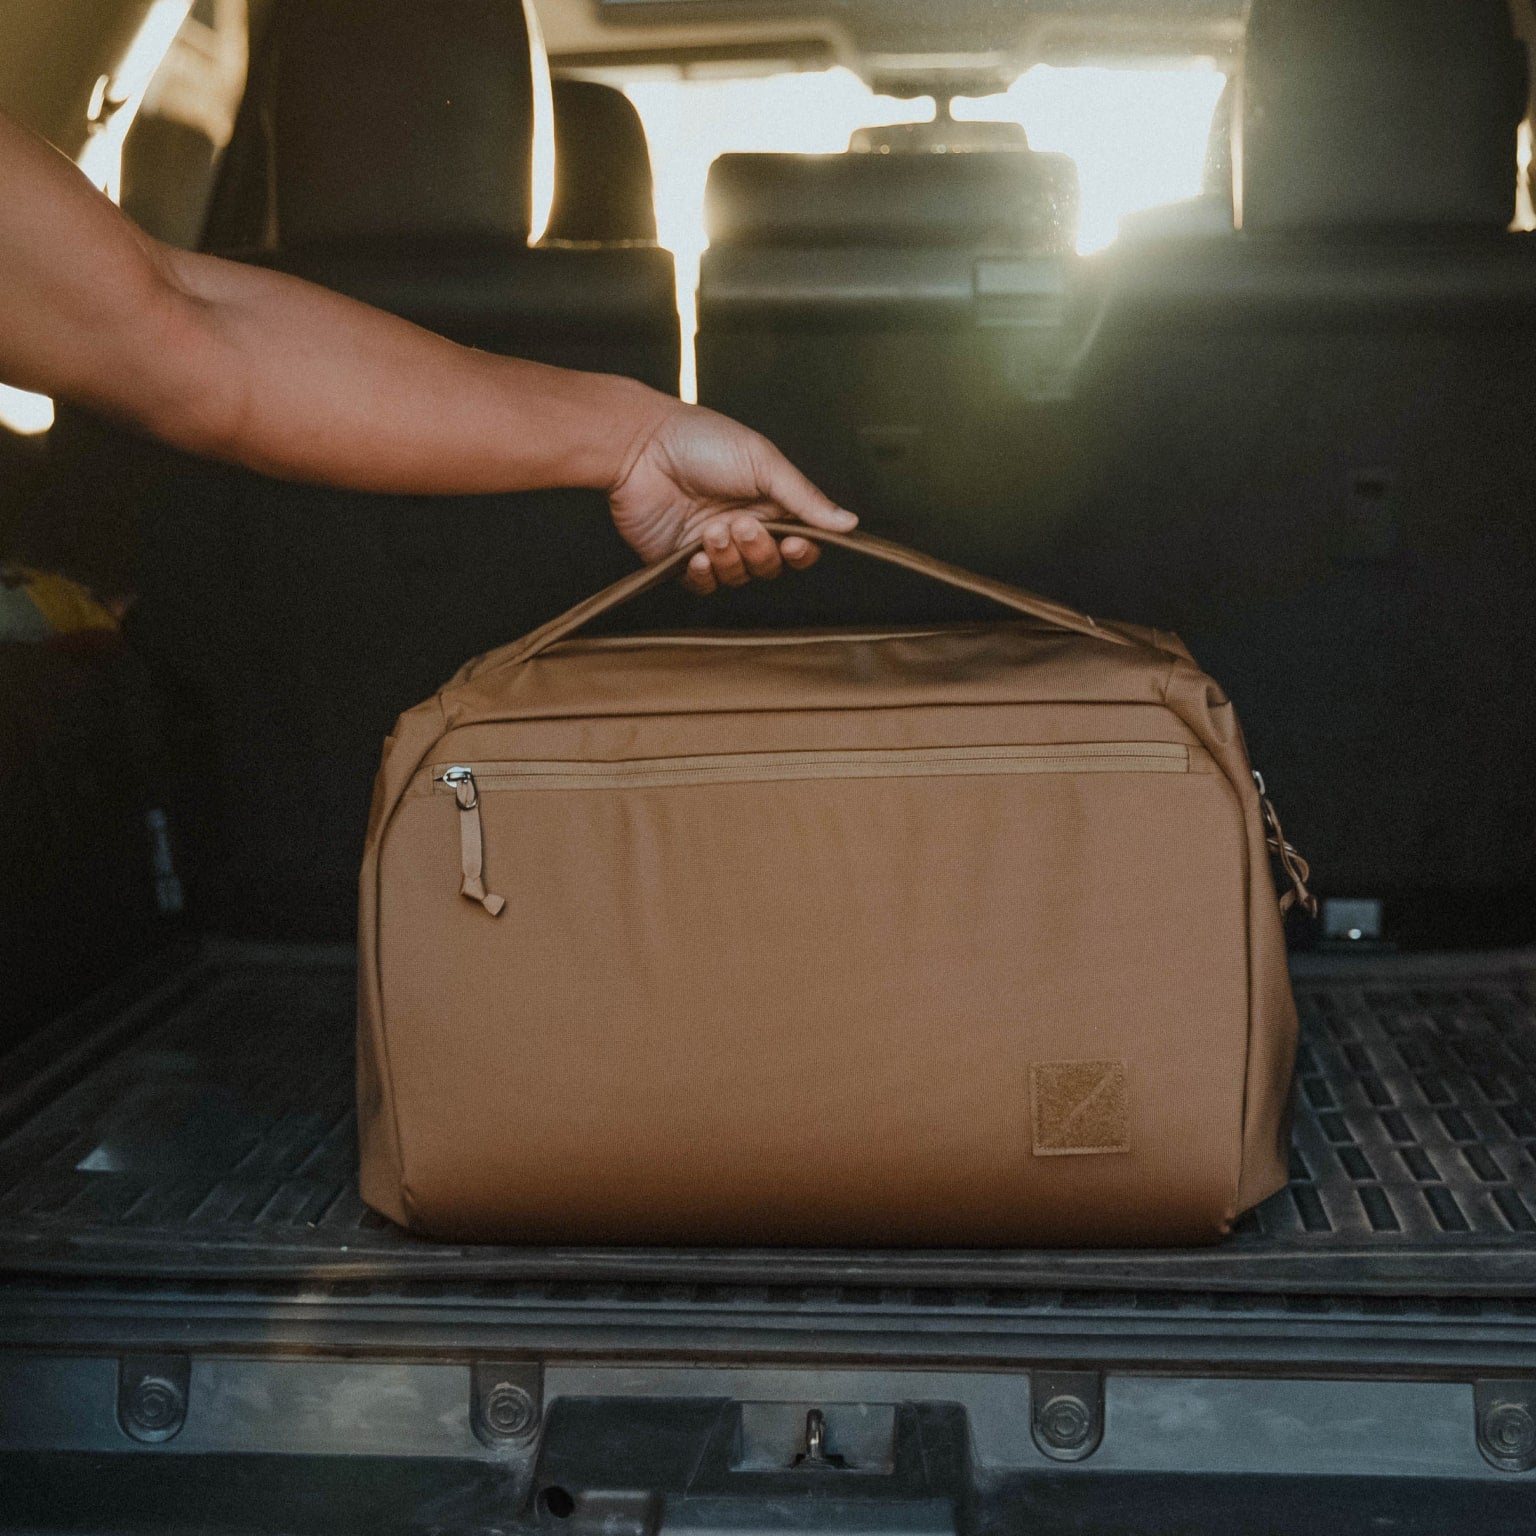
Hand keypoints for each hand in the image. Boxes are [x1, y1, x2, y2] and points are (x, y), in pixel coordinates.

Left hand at [608, 401, 856, 593]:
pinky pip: (705, 586)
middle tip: (740, 524)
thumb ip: (805, 498)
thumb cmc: (702, 441)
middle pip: (770, 565)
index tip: (795, 543)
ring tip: (710, 530)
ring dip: (730, 558)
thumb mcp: (763, 462)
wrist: (640, 446)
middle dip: (759, 551)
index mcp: (769, 504)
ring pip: (739, 577)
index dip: (801, 551)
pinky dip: (706, 575)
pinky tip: (696, 555)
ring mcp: (712, 546)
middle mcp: (743, 527)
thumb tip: (850, 523)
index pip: (800, 543)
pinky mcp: (680, 561)